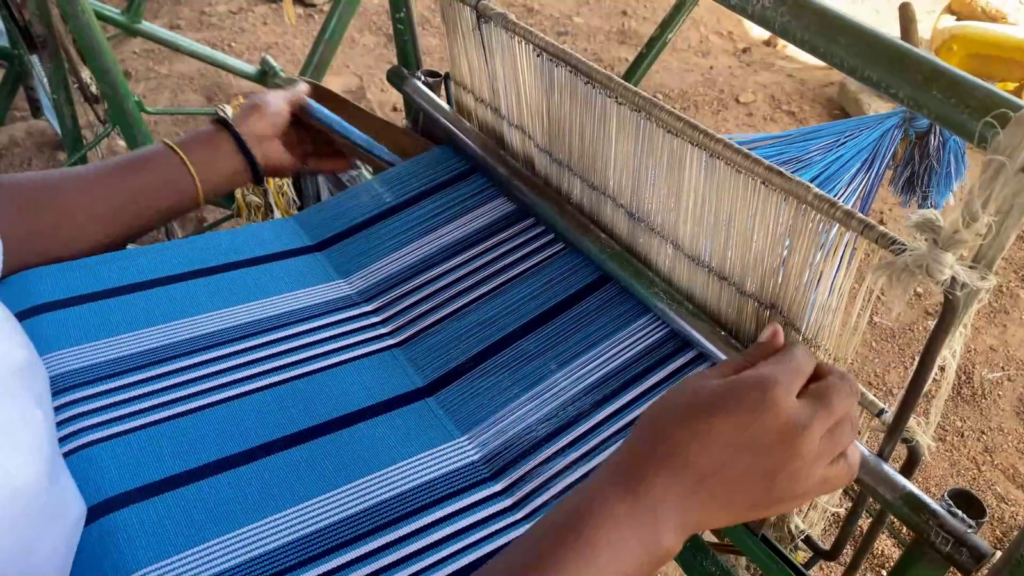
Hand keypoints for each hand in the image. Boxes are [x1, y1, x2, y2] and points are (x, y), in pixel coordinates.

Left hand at [232, 82, 350, 176]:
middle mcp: (288, 131)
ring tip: (358, 147)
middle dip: (333, 131)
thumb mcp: (278, 99)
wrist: (247, 147)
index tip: (338, 110)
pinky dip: (333, 164)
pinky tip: (351, 162)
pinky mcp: (297, 166)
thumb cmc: (262, 117)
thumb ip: (294, 94)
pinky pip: (318, 164)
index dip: (320, 111)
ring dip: (337, 148)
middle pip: (315, 131)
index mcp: (281, 112)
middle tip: (354, 129)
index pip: (304, 112)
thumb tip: (307, 86)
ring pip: (320, 148)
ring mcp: (293, 150)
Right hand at [597, 323, 860, 545]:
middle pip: (841, 389)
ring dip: (836, 409)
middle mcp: (800, 425)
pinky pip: (847, 466)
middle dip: (823, 376)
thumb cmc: (669, 431)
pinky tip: (820, 443)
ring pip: (850, 425)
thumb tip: (777, 333)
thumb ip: (748, 359)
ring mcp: (808, 462)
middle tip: (796, 381)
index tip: (771, 362)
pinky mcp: (805, 491)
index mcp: (769, 392)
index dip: (788, 354)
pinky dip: (843, 449)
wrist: (659, 494)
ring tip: (809, 410)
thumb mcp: (702, 383)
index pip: (802, 357)